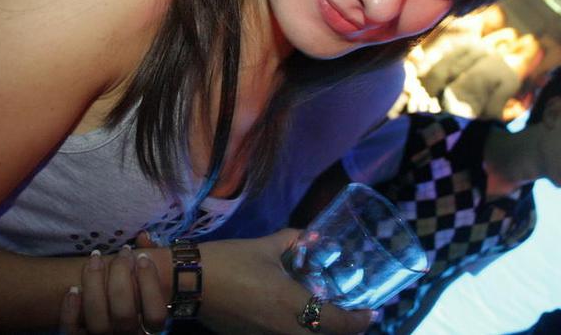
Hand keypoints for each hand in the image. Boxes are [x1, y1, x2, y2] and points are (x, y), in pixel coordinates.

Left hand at [59, 245, 167, 334]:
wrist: (108, 326)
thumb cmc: (132, 300)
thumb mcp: (146, 286)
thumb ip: (147, 263)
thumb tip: (143, 237)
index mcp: (147, 328)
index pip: (155, 315)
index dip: (150, 285)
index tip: (142, 258)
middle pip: (124, 314)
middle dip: (121, 277)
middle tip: (122, 253)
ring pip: (98, 322)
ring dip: (95, 286)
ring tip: (95, 259)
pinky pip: (72, 331)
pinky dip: (70, 311)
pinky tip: (72, 290)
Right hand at [199, 229, 372, 334]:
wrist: (187, 283)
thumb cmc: (229, 261)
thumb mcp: (264, 247)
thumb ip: (292, 240)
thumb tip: (311, 235)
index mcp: (293, 306)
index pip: (339, 324)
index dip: (360, 320)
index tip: (372, 312)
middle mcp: (285, 330)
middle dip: (342, 329)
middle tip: (350, 313)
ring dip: (318, 329)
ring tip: (323, 312)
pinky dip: (296, 330)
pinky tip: (293, 315)